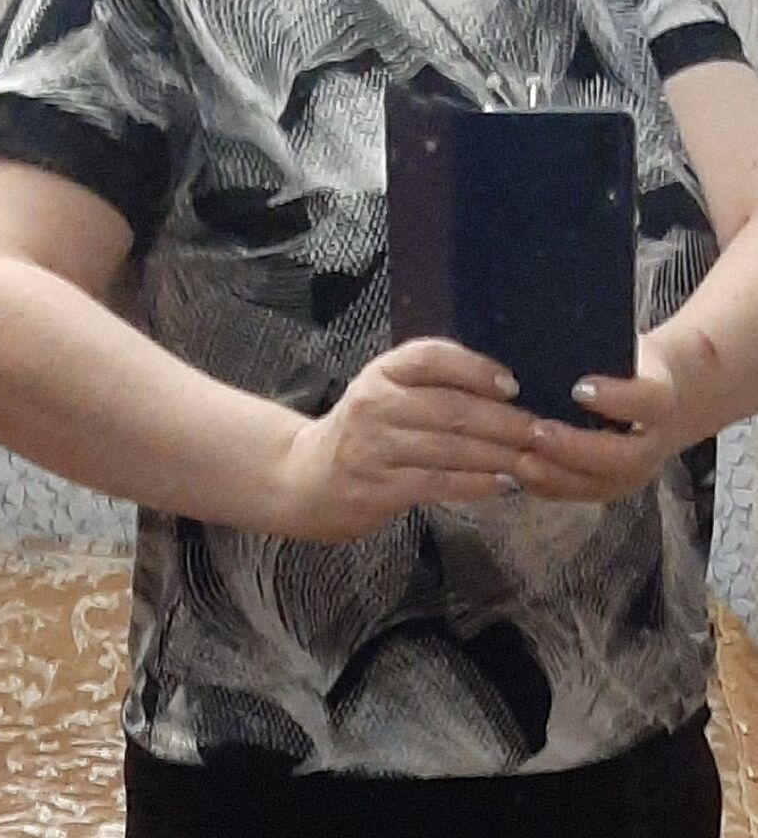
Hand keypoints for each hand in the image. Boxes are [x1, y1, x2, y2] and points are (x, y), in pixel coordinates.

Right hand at [276, 338, 535, 540]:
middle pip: (451, 408)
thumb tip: (507, 389)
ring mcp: (373, 447)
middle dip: (503, 422)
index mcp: (382, 372)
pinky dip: (475, 483)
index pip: (431, 357)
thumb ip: (433, 385)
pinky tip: (500, 484)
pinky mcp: (376, 487)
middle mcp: (374, 403)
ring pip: (449, 449)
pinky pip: (437, 483)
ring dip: (497, 456)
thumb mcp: (386, 392)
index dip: (476, 368)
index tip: (512, 385)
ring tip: (530, 460)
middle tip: (540, 432)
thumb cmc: (362, 432)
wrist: (305, 479)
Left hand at [516, 333, 683, 502]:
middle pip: (623, 457)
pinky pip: (576, 495)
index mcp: (660, 399)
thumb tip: (547, 332)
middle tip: (536, 431)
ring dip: (556, 475)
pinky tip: (514, 472)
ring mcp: (632, 472)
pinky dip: (545, 486)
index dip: (616, 399)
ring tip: (519, 460)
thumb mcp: (624, 349)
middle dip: (576, 447)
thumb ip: (596, 347)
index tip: (579, 387)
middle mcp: (653, 443)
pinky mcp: (608, 488)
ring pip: (598, 485)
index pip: (647, 401)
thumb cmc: (629, 365)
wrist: (661, 396)